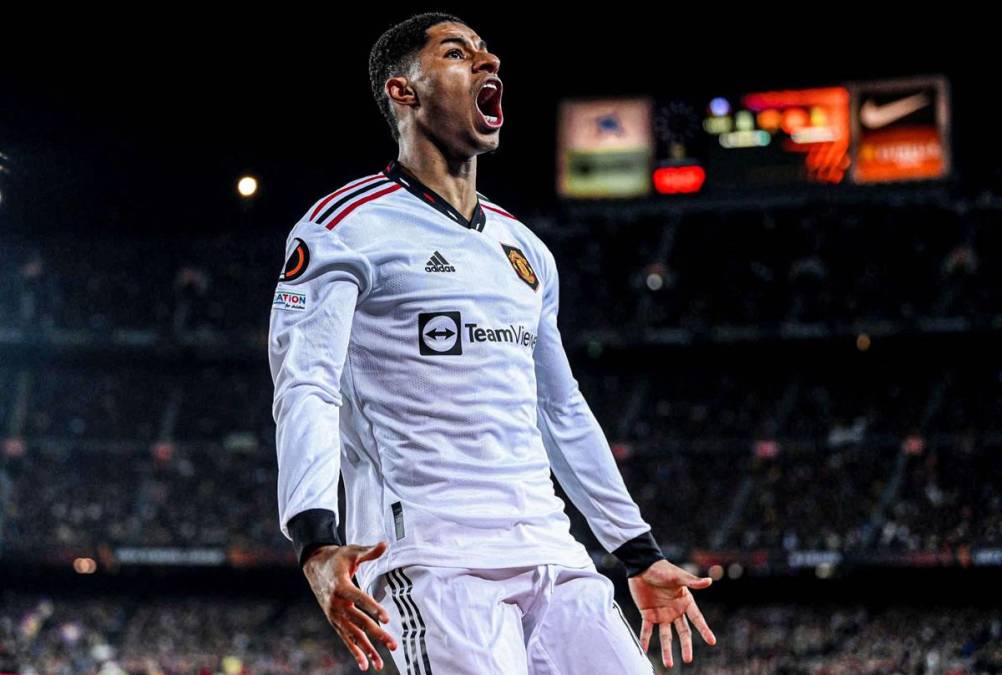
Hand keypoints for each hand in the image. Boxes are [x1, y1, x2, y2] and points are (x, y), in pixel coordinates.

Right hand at [303, 540, 396, 670]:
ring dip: (367, 649)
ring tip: (381, 663)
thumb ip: (369, 551)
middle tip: (393, 644)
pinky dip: (355, 652)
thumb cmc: (338, 558)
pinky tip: (365, 665)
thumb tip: (386, 543)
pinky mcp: (334, 621)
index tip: (387, 618)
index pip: (360, 598)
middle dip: (377, 634)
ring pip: (353, 634)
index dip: (373, 607)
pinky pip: (346, 639)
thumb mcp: (352, 551)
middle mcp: (336, 604)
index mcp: (341, 586)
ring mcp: (334, 615)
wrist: (315, 567)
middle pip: (359, 621)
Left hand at [627, 559, 716, 668]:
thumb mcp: (678, 576)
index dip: (704, 630)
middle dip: (686, 646)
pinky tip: (644, 650)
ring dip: (667, 649)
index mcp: (685, 602)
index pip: (697, 619)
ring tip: (669, 664)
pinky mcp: (647, 613)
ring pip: (666, 635)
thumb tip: (710, 581)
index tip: (712, 641)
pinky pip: (647, 630)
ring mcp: (661, 614)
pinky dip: (645, 640)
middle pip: (683, 632)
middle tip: (688, 660)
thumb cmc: (662, 569)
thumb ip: (693, 582)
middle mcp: (675, 610)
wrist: (642, 566)